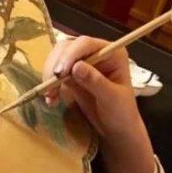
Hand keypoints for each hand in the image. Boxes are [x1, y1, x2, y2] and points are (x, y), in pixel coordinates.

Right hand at [42, 37, 155, 172]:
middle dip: (56, 64)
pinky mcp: (72, 76)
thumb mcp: (112, 98)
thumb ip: (95, 81)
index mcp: (111, 53)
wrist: (118, 129)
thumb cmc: (122, 113)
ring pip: (58, 58)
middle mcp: (96, 53)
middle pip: (68, 47)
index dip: (70, 55)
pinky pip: (55, 74)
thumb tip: (76, 66)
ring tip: (50, 96)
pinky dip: (50, 85)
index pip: (86, 44)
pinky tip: (51, 100)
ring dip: (49, 75)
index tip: (60, 73)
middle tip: (50, 85)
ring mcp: (83, 63)